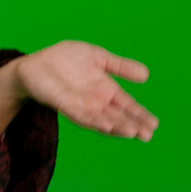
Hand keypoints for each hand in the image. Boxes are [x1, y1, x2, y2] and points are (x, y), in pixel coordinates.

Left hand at [0, 41, 157, 140]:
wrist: (35, 63)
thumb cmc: (66, 59)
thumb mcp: (97, 57)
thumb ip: (119, 66)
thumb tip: (146, 75)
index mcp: (106, 91)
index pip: (127, 106)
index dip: (140, 115)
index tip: (154, 124)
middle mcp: (95, 103)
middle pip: (118, 117)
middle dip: (133, 125)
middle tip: (148, 134)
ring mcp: (80, 106)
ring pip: (102, 120)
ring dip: (117, 127)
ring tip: (133, 132)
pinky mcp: (63, 104)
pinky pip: (81, 115)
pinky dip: (94, 121)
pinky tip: (107, 125)